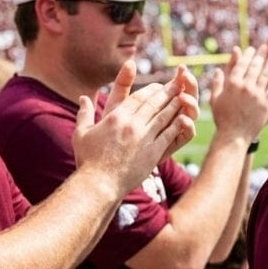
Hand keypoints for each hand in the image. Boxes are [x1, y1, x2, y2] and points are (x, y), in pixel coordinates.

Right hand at [72, 72, 195, 197]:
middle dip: (167, 92)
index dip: (150, 90)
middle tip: (178, 84)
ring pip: (163, 116)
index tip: (158, 86)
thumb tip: (82, 97)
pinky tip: (185, 118)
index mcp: (116, 117)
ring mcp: (144, 138)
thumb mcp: (81, 133)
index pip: (137, 97)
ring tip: (185, 97)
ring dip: (175, 105)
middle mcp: (131, 125)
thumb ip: (84, 114)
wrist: (100, 184)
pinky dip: (178, 125)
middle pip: (153, 103)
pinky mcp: (153, 152)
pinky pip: (169, 134)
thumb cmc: (89, 160)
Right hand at [209, 36, 267, 147]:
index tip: (252, 49)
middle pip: (255, 66)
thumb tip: (218, 69)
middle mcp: (245, 86)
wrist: (234, 135)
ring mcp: (256, 94)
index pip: (241, 64)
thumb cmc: (223, 119)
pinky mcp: (266, 103)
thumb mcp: (215, 99)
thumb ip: (217, 82)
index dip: (248, 55)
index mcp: (231, 83)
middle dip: (262, 54)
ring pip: (266, 74)